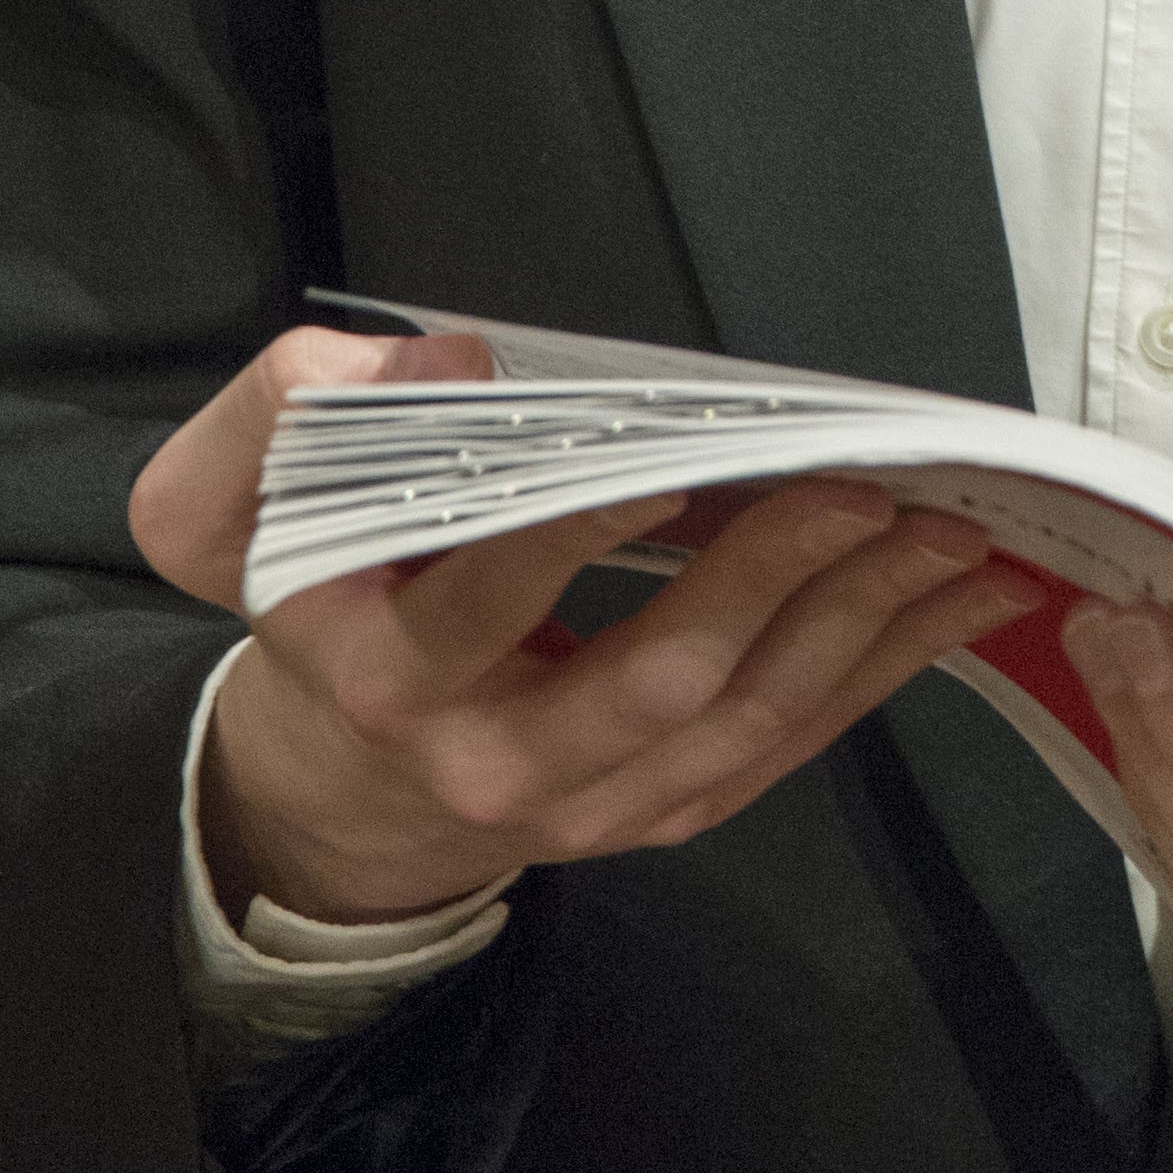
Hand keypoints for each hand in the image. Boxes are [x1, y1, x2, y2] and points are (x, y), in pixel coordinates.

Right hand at [132, 325, 1042, 926]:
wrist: (344, 780)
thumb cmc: (318, 596)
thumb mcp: (225, 503)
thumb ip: (290, 412)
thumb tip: (446, 360)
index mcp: (386, 674)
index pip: (486, 601)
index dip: (576, 533)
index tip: (672, 460)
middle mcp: (491, 762)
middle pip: (654, 680)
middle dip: (772, 578)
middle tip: (863, 488)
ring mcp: (590, 806)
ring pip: (744, 720)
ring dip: (860, 624)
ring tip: (948, 536)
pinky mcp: (663, 812)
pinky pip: (785, 745)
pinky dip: (875, 669)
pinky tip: (942, 600)